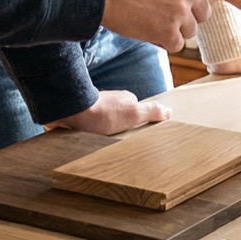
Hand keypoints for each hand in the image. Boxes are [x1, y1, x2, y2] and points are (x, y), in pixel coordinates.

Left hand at [46, 89, 168, 133]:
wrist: (71, 112)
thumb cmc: (101, 114)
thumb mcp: (133, 114)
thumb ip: (151, 112)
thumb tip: (169, 111)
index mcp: (125, 97)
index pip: (137, 110)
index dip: (138, 122)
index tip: (136, 133)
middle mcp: (110, 99)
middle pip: (121, 115)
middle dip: (120, 126)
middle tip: (119, 139)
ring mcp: (95, 105)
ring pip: (105, 119)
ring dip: (105, 129)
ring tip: (104, 141)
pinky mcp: (82, 113)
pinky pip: (91, 123)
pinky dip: (92, 130)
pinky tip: (90, 138)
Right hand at [100, 0, 240, 51]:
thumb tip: (193, 1)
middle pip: (203, 16)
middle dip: (187, 19)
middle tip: (159, 11)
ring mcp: (181, 12)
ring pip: (188, 32)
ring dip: (171, 30)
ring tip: (147, 16)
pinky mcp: (169, 31)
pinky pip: (174, 45)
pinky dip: (160, 41)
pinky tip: (144, 28)